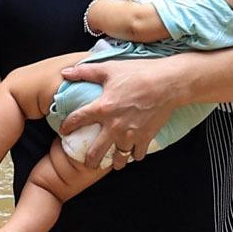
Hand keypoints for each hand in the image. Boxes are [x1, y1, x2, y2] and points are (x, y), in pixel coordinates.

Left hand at [58, 59, 173, 166]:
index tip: (64, 131)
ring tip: (114, 162)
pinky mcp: (145, 137)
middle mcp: (114, 126)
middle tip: (88, 163)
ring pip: (118, 158)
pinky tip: (133, 152)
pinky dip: (135, 155)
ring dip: (115, 162)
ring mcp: (130, 134)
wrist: (168, 83)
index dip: (67, 126)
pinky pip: (138, 155)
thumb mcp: (109, 68)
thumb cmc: (139, 73)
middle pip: (96, 152)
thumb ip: (85, 72)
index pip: (77, 120)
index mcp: (102, 108)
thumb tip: (65, 72)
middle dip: (90, 160)